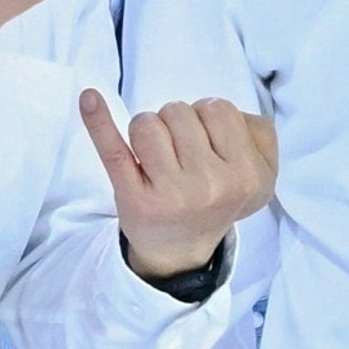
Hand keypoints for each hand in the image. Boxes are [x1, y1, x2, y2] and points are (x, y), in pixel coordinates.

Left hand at [85, 93, 276, 280]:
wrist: (180, 249)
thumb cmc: (215, 195)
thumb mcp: (259, 172)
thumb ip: (256, 131)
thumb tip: (211, 107)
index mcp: (247, 176)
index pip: (218, 110)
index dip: (205, 118)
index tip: (205, 143)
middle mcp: (211, 187)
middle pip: (179, 113)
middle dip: (175, 125)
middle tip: (179, 157)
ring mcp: (170, 194)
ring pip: (148, 123)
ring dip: (148, 132)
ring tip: (156, 160)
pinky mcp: (134, 199)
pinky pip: (113, 150)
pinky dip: (98, 122)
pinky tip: (89, 99)